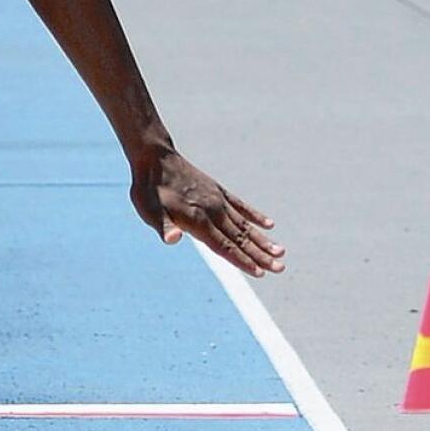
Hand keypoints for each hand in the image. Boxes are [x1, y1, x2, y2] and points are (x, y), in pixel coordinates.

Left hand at [129, 145, 284, 278]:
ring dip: (262, 240)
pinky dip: (255, 216)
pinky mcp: (218, 191)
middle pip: (240, 239)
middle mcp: (213, 211)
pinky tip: (268, 224)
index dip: (243, 261)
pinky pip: (241, 206)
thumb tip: (172, 240)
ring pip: (245, 225)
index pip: (225, 246)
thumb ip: (163, 225)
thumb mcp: (148, 209)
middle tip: (281, 268)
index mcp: (198, 220)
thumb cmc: (148, 189)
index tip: (262, 273)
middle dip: (260, 256)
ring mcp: (218, 200)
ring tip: (281, 251)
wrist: (155, 158)